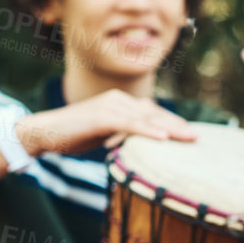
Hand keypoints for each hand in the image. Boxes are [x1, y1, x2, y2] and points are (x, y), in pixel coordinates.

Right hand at [15, 88, 199, 156]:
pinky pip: (130, 125)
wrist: (45, 132)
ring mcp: (111, 106)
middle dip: (177, 125)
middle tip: (197, 137)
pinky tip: (163, 138)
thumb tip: (134, 142)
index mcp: (119, 102)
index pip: (151, 113)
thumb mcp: (102, 134)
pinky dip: (148, 131)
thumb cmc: (71, 136)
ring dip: (169, 129)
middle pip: (154, 113)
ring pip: (146, 118)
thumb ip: (119, 133)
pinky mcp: (103, 117)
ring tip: (188, 138)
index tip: (189, 134)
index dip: (171, 122)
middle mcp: (118, 99)